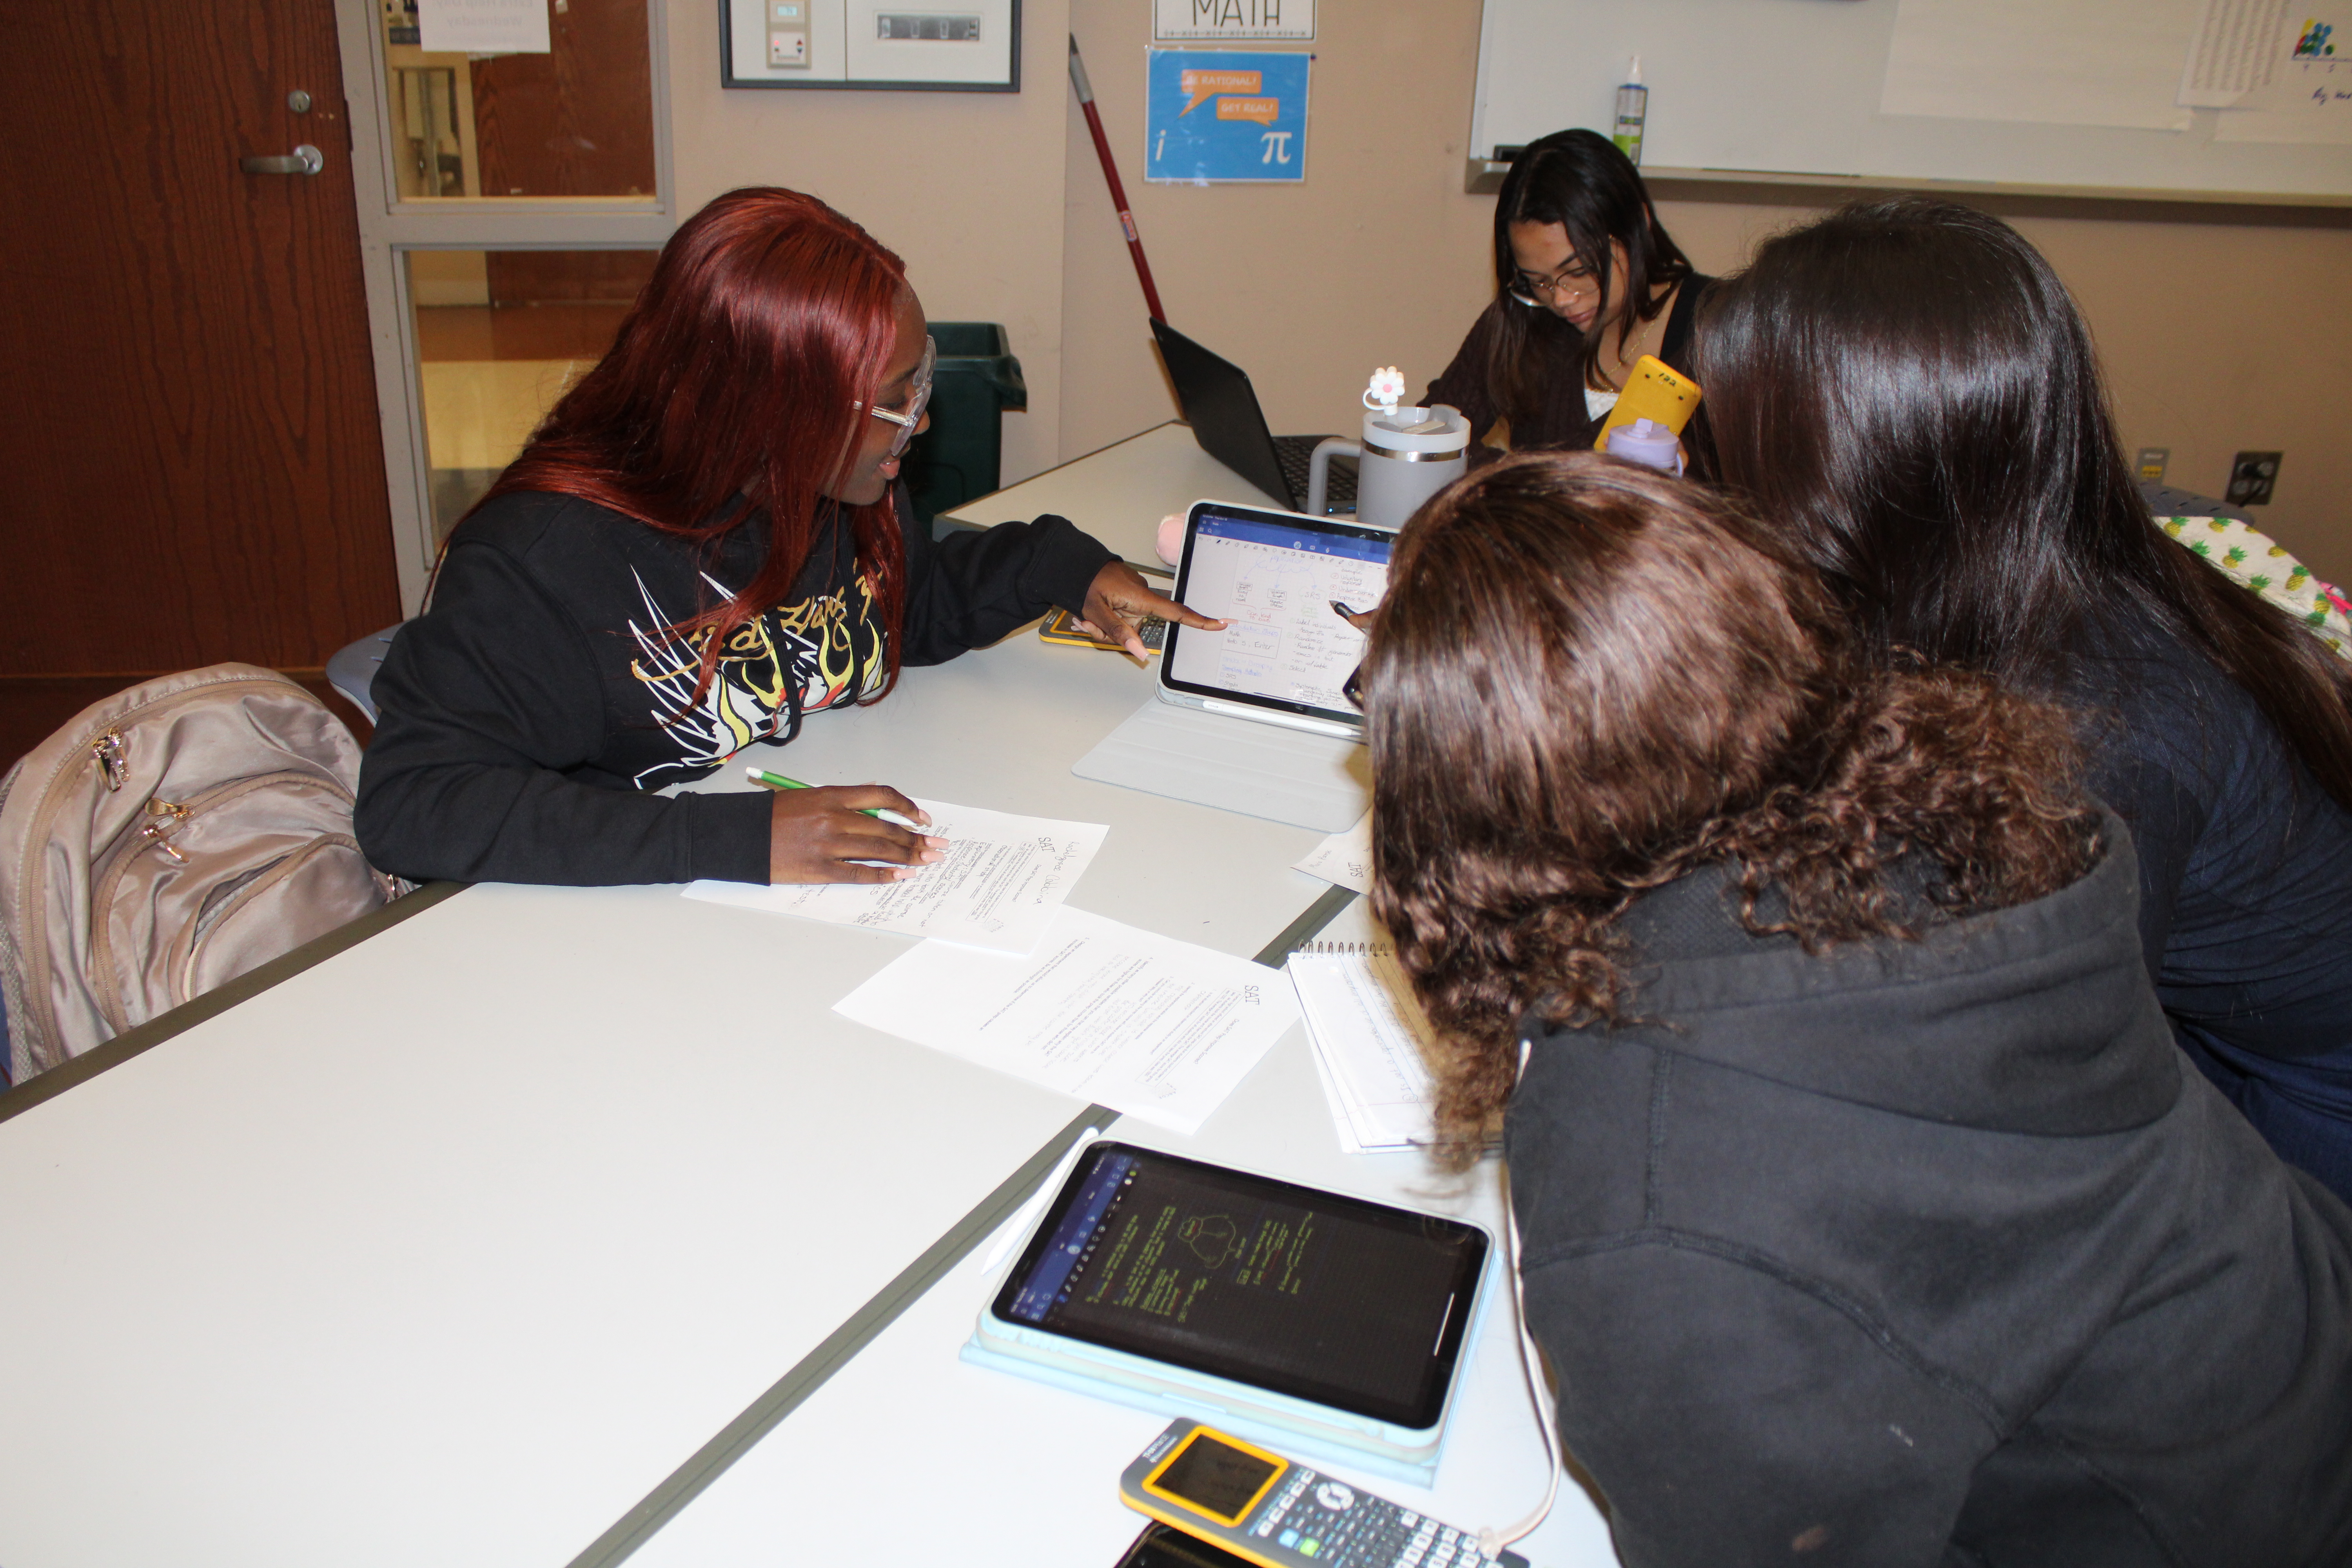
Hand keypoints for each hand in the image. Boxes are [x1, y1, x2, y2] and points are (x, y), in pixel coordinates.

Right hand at [767, 785, 944, 883]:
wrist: (739, 835)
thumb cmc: (772, 816)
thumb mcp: (808, 798)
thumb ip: (842, 803)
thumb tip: (875, 808)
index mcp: (831, 795)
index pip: (881, 796)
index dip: (907, 807)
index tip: (921, 818)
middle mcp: (834, 817)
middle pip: (887, 827)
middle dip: (917, 838)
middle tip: (937, 846)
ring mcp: (828, 844)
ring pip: (879, 850)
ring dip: (909, 856)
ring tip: (928, 860)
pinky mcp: (819, 868)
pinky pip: (859, 873)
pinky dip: (884, 875)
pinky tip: (902, 876)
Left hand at [1073, 561, 1227, 658]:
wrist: (1073, 562)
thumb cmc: (1084, 582)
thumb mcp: (1098, 612)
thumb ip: (1119, 633)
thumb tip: (1141, 653)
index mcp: (1141, 597)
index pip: (1177, 613)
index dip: (1199, 620)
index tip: (1220, 623)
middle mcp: (1141, 595)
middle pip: (1136, 629)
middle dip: (1113, 632)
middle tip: (1090, 623)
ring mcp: (1133, 595)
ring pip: (1124, 624)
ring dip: (1105, 625)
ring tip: (1086, 615)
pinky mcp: (1126, 595)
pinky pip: (1120, 615)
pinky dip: (1106, 617)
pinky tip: (1090, 611)